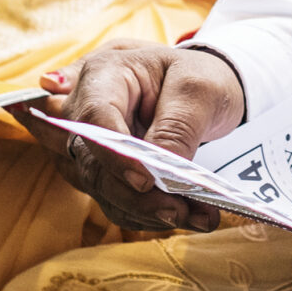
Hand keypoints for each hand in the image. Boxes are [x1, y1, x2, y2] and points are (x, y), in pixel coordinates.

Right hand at [13, 40, 246, 233]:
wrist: (205, 91)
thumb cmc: (200, 76)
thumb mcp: (199, 88)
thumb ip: (178, 125)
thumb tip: (160, 170)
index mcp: (105, 73)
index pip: (93, 117)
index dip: (114, 154)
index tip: (145, 181)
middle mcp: (86, 109)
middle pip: (92, 162)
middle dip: (135, 195)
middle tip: (178, 210)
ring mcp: (91, 144)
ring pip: (101, 189)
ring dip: (146, 211)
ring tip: (197, 217)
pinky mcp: (104, 172)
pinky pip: (116, 202)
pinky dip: (149, 215)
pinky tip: (187, 216)